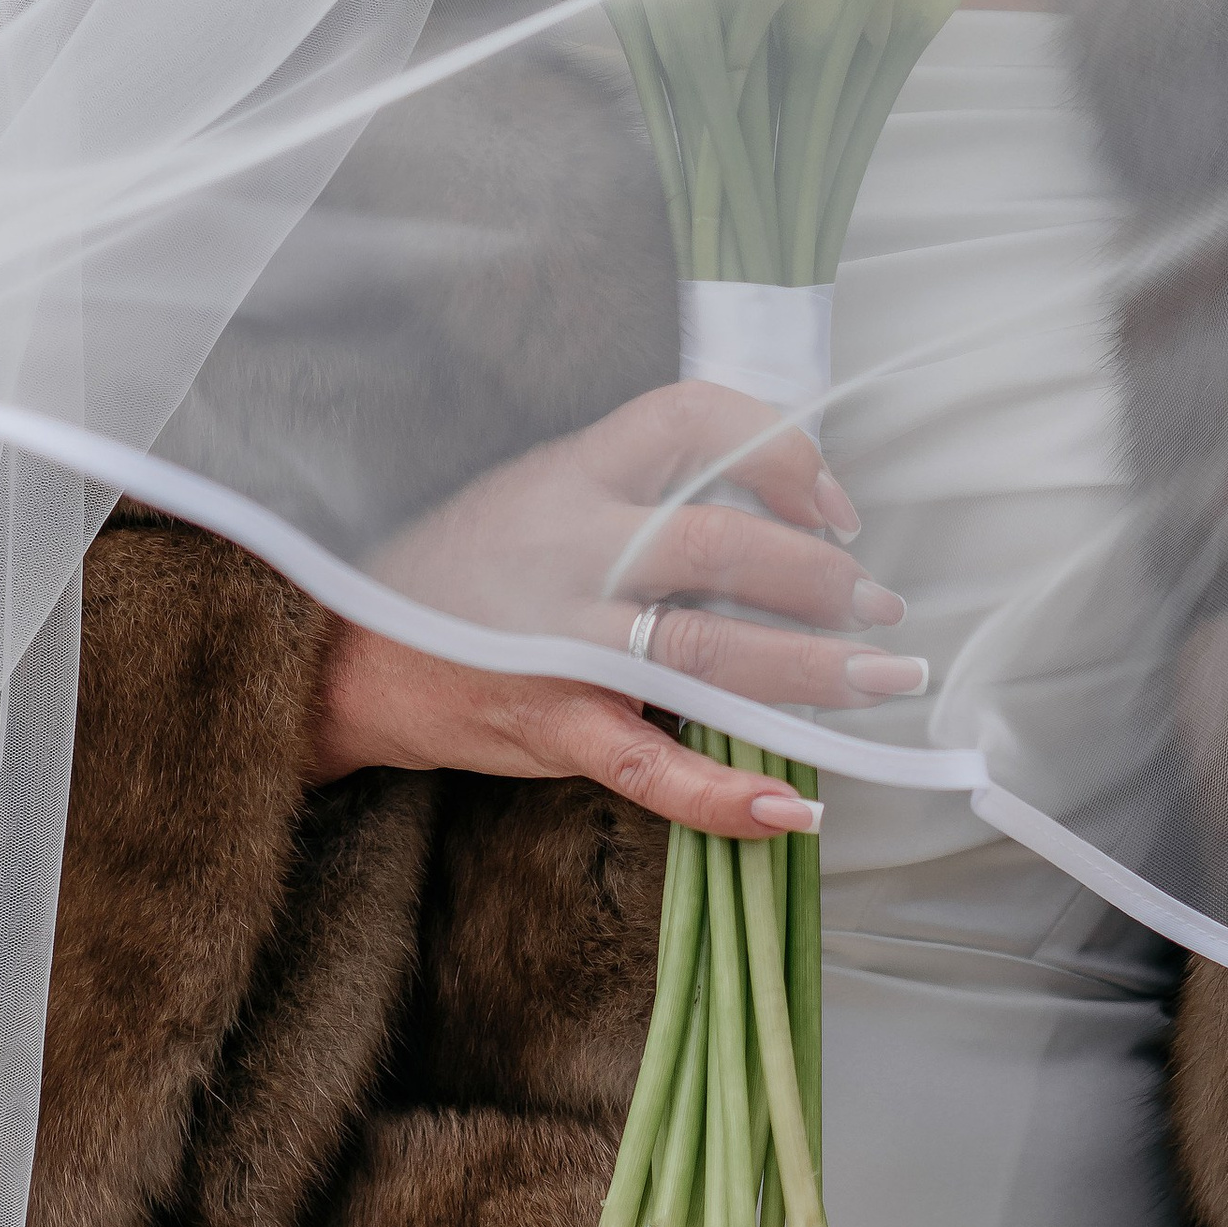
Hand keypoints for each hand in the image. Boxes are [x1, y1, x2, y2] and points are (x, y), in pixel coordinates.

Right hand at [306, 379, 922, 832]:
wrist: (348, 652)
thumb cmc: (466, 568)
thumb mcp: (542, 488)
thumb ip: (641, 485)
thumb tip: (774, 496)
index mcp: (575, 472)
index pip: (691, 419)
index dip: (778, 448)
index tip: (832, 498)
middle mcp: (571, 548)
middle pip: (718, 545)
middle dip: (818, 578)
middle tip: (879, 605)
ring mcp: (559, 642)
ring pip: (703, 652)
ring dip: (808, 671)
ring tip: (877, 679)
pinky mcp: (551, 724)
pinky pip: (650, 766)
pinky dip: (723, 796)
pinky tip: (791, 807)